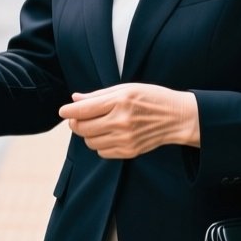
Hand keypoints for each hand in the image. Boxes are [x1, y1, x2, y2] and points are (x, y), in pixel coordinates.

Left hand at [58, 84, 198, 159]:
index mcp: (119, 101)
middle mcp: (121, 121)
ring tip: (97, 125)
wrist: (177, 117)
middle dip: (75, 123)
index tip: (63, 111)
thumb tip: (74, 99)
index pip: (83, 110)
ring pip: (90, 142)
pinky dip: (100, 144)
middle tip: (78, 118)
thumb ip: (98, 95)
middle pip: (83, 128)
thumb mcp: (125, 88)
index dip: (68, 111)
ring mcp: (125, 139)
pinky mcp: (129, 151)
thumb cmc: (151, 98)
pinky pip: (102, 152)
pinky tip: (108, 135)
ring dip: (88, 134)